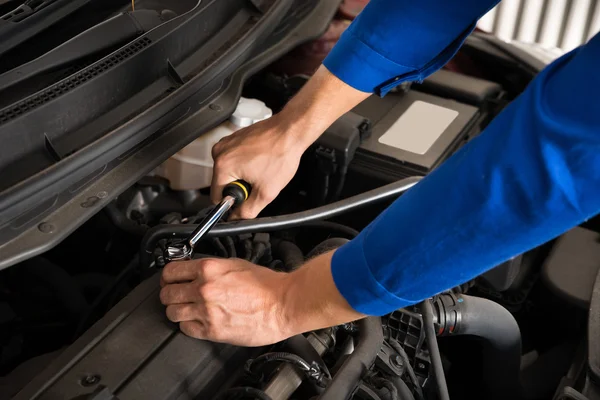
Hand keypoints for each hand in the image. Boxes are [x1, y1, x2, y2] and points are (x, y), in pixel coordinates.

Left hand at [160, 257, 293, 345]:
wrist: (282, 304)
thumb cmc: (266, 284)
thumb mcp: (235, 263)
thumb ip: (210, 268)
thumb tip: (193, 271)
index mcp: (208, 269)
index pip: (170, 272)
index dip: (168, 277)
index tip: (170, 280)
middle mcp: (203, 289)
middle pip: (167, 294)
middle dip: (170, 294)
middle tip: (177, 295)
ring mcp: (206, 311)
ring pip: (172, 313)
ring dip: (177, 311)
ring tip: (187, 309)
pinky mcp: (212, 330)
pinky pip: (186, 329)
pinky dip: (188, 326)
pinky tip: (198, 321)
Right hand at [210, 66, 369, 218]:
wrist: (290, 131)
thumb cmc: (281, 154)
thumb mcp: (266, 192)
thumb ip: (248, 211)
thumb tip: (236, 218)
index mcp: (222, 165)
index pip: (216, 197)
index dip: (232, 203)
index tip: (246, 199)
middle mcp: (219, 152)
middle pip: (222, 184)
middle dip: (239, 188)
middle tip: (258, 182)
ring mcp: (226, 143)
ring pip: (228, 172)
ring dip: (242, 175)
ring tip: (260, 169)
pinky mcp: (234, 138)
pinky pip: (233, 159)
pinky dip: (244, 164)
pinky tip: (259, 161)